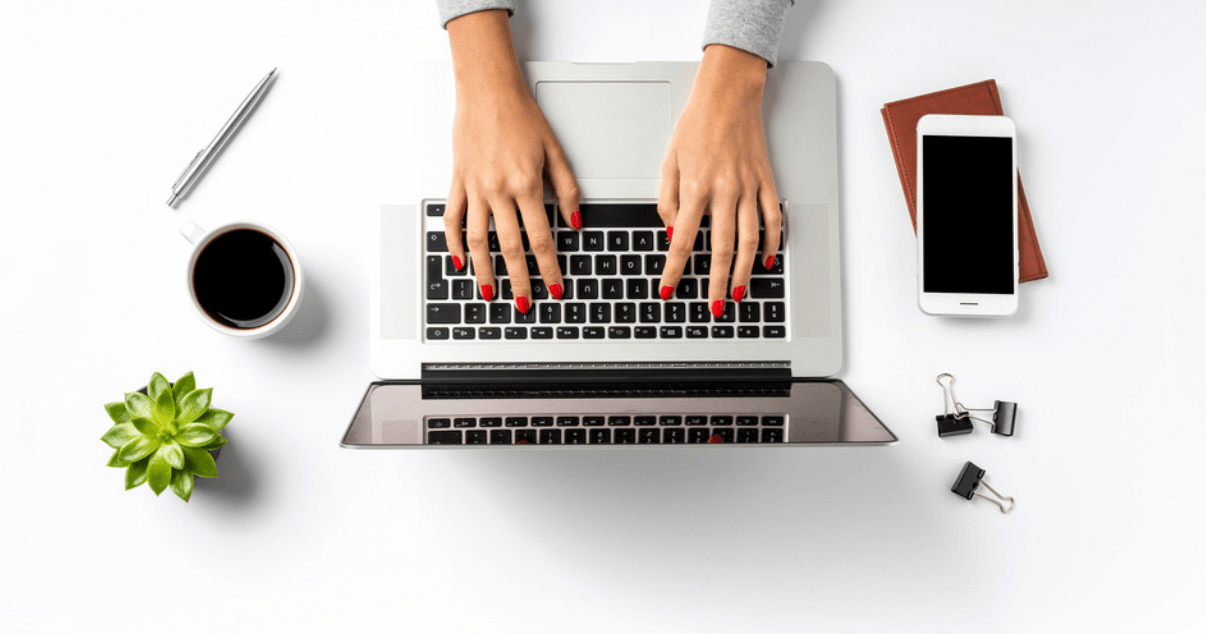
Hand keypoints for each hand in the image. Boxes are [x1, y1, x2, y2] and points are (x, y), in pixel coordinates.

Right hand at [442, 10, 580, 313]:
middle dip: (519, 280)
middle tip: (524, 303)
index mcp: (526, 185)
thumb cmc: (521, 115)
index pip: (542, 239)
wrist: (487, 90)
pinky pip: (453, 219)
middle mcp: (499, 191)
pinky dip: (455, 243)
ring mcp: (475, 188)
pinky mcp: (458, 182)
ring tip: (490, 292)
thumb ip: (566, 189)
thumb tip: (575, 222)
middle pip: (510, 247)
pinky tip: (461, 261)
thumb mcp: (555, 151)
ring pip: (478, 240)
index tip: (554, 287)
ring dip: (484, 271)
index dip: (549, 268)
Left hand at [656, 45, 781, 317]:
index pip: (683, 240)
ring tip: (739, 293)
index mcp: (697, 187)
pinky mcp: (766, 181)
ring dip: (744, 271)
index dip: (674, 269)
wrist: (728, 95)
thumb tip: (675, 234)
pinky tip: (766, 261)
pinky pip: (772, 219)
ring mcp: (749, 187)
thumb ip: (669, 201)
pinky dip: (771, 243)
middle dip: (715, 283)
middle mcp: (725, 191)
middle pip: (721, 249)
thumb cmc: (696, 125)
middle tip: (714, 307)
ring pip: (749, 240)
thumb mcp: (669, 161)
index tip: (668, 289)